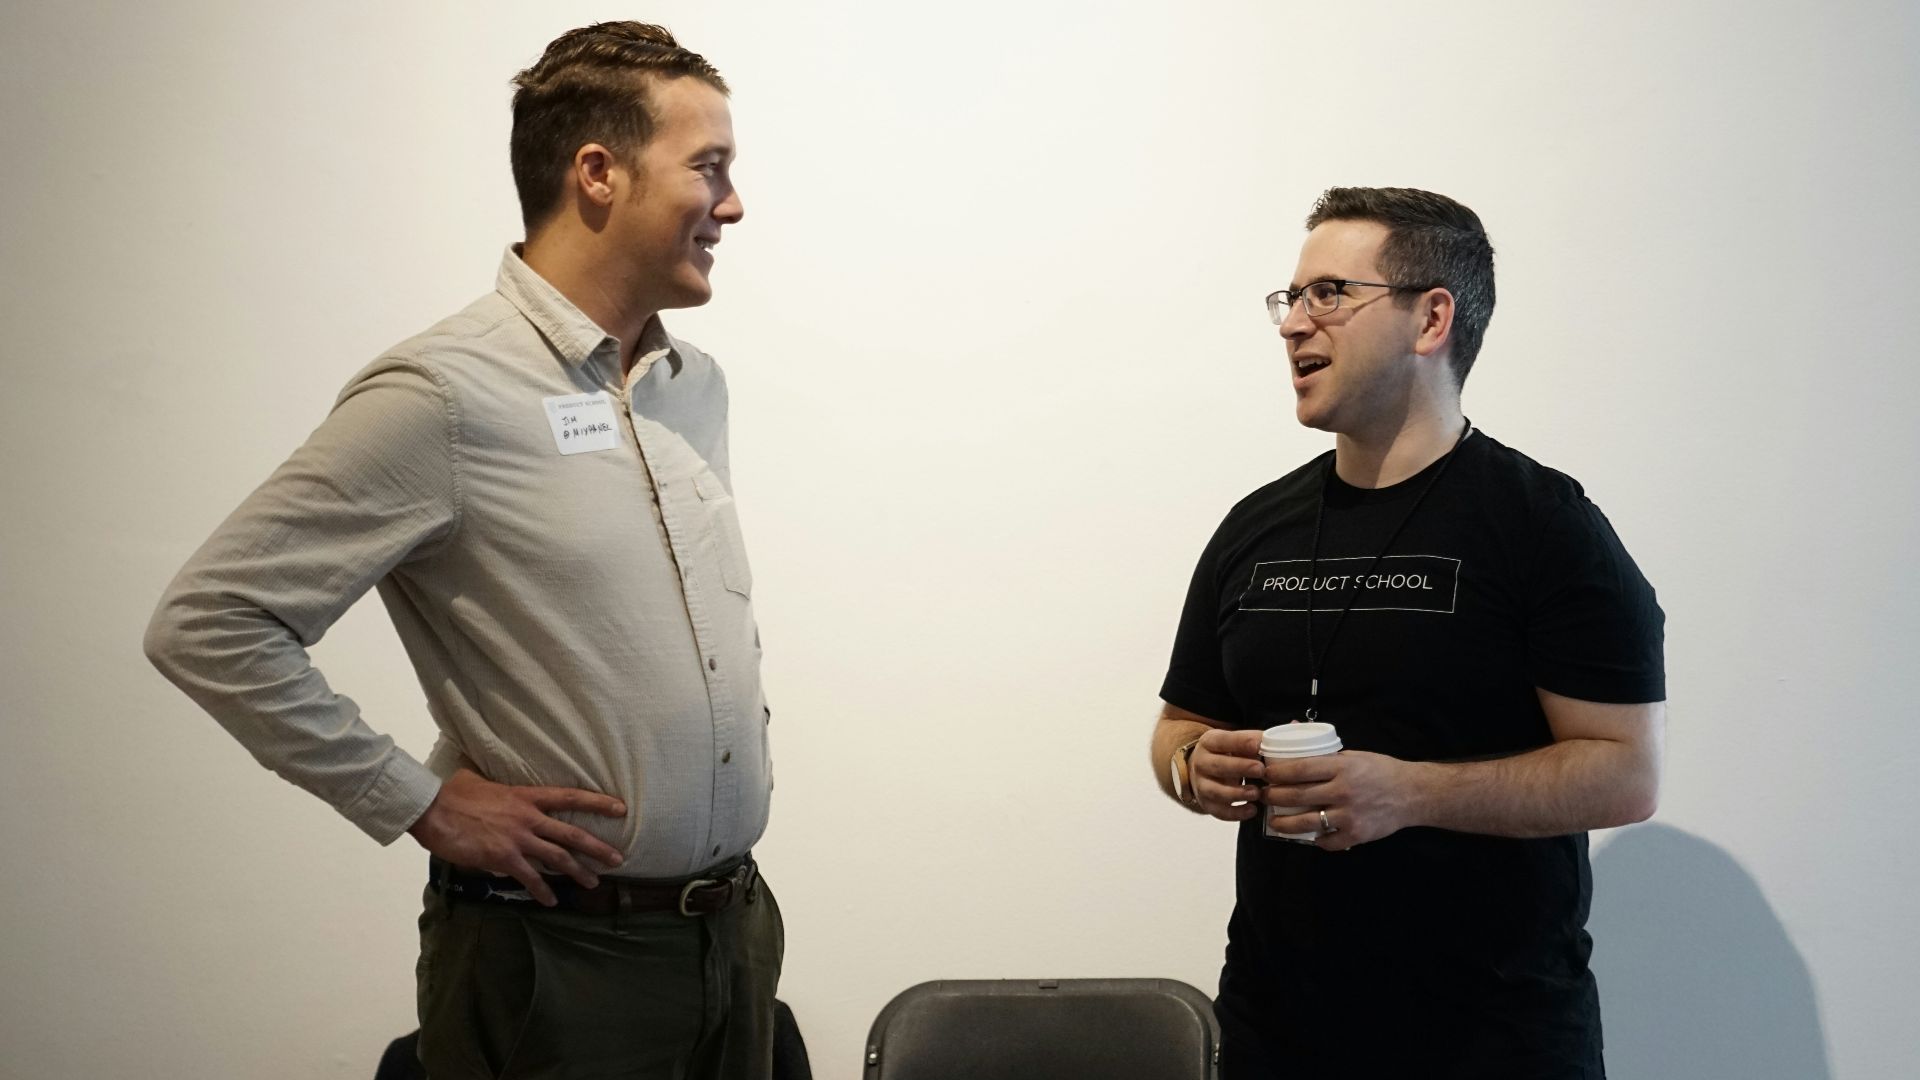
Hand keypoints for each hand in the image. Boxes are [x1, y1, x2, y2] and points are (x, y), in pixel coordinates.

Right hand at [408, 768, 627, 905]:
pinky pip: (530, 878)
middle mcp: (528, 817)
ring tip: (593, 884)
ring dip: (577, 872)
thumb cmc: (453, 794)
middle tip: (618, 859)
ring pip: (557, 858)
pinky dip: (542, 891)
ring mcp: (517, 839)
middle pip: (571, 833)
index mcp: (527, 796)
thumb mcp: (480, 781)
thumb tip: (490, 786)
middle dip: (597, 847)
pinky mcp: (503, 858)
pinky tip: (551, 901)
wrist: (433, 810)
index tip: (621, 808)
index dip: (597, 802)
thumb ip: (495, 787)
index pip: (570, 797)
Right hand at [1189, 728, 1268, 822]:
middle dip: (1240, 768)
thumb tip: (1274, 743)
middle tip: (1260, 769)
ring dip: (1237, 793)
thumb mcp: (1234, 742)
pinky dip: (1236, 813)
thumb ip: (1251, 742)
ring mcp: (1201, 785)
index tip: (1258, 745)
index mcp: (1209, 742)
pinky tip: (1252, 810)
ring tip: (1256, 793)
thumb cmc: (1226, 754)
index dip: (1240, 742)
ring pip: (1215, 791)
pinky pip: (1219, 811)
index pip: (1222, 740)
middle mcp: (1201, 763)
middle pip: (1218, 766)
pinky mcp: (1206, 804)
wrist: (1203, 770)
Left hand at [1262, 750, 1417, 851]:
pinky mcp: (1356, 834)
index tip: (1264, 775)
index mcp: (1342, 767)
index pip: (1299, 769)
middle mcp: (1343, 791)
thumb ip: (1325, 752)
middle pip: (1297, 796)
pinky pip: (1327, 841)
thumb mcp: (1353, 755)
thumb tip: (1292, 729)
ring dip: (1284, 823)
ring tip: (1274, 821)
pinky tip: (1308, 834)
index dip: (1277, 773)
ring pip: (1306, 822)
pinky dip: (1316, 839)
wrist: (1412, 794)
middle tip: (1263, 796)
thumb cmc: (1380, 770)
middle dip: (1274, 797)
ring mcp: (1349, 815)